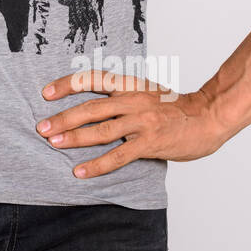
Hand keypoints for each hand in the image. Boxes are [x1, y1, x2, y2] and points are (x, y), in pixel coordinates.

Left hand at [35, 70, 227, 178]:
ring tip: (54, 144)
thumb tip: (96, 104)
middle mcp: (132, 100)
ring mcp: (141, 122)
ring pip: (101, 130)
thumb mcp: (147, 90)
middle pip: (91, 108)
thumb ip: (124, 95)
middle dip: (63, 117)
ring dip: (74, 138)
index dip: (67, 85)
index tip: (46, 93)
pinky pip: (118, 156)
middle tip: (42, 127)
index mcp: (130, 85)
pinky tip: (81, 172)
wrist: (208, 116)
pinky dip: (97, 165)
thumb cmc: (176, 107)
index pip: (93, 79)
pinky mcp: (150, 143)